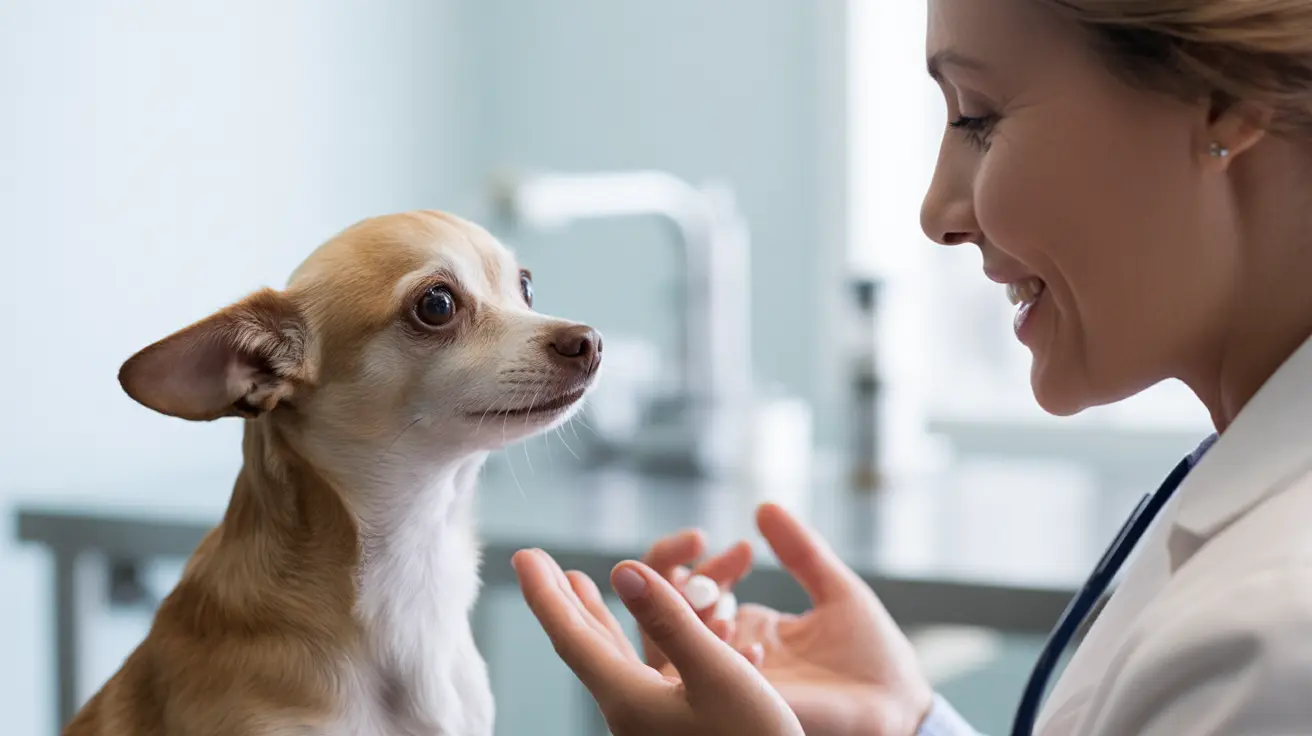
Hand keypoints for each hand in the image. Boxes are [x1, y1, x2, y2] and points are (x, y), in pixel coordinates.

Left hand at [513, 548, 802, 735]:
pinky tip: (656, 628)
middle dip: (562, 600)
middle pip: (584, 646)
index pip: (571, 637)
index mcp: (627, 700)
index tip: (524, 554)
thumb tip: (622, 571)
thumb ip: (671, 622)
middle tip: (537, 563)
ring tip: (578, 586)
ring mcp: (650, 724)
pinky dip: (640, 640)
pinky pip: (647, 675)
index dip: (545, 593)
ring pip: (614, 660)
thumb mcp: (718, 676)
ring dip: (597, 618)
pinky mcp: (674, 730)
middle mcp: (630, 713)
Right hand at [646, 504, 934, 735]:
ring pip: (665, 644)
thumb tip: (764, 507)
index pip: (690, 587)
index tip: (742, 548)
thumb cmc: (872, 656)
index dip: (700, 560)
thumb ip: (801, 551)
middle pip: (661, 609)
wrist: (900, 707)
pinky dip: (712, 655)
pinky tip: (752, 644)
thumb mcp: (836, 591)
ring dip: (682, 612)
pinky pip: (698, 682)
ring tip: (722, 600)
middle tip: (722, 558)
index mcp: (744, 626)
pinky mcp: (739, 708)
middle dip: (672, 574)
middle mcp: (725, 653)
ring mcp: (727, 681)